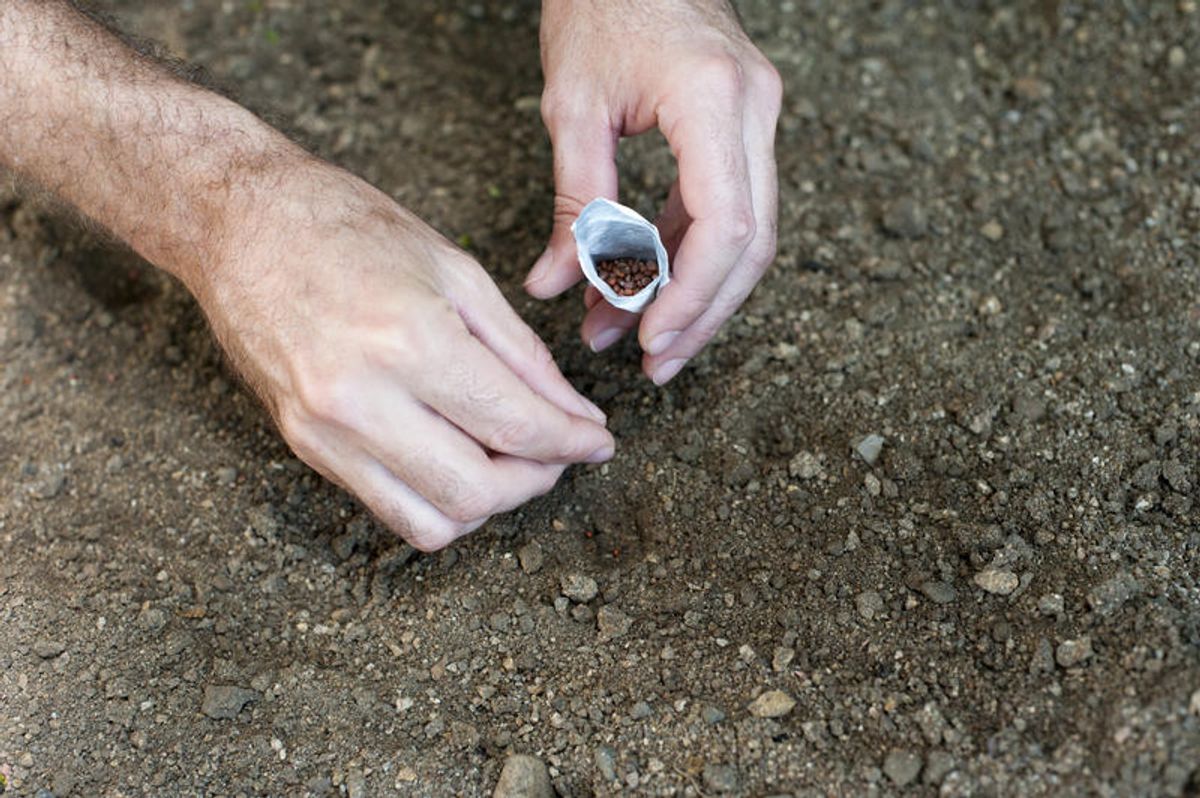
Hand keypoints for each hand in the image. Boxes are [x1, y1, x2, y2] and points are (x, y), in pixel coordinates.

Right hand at [201, 160, 613, 550]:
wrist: (237, 221)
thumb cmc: (346, 226)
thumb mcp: (455, 271)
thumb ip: (522, 354)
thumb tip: (572, 413)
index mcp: (410, 338)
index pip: (516, 424)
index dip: (573, 442)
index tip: (599, 440)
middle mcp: (361, 398)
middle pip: (479, 490)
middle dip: (538, 479)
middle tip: (559, 450)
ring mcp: (324, 431)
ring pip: (435, 520)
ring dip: (490, 503)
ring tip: (510, 460)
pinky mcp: (303, 447)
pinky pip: (390, 510)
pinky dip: (440, 504)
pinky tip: (458, 462)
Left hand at [526, 0, 782, 384]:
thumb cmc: (600, 4)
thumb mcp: (572, 106)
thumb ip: (573, 203)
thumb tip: (554, 285)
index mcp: (712, 100)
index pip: (726, 226)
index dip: (693, 298)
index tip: (651, 342)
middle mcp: (753, 110)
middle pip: (751, 245)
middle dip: (701, 314)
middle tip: (651, 364)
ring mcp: (758, 117)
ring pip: (748, 234)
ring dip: (695, 293)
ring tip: (632, 335)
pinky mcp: (743, 126)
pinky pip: (730, 207)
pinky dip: (688, 253)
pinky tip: (643, 285)